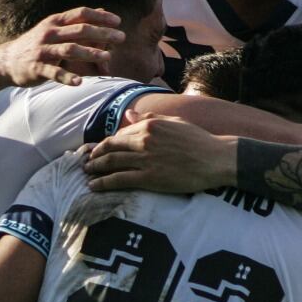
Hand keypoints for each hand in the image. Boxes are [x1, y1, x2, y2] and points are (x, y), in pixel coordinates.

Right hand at [0, 7, 125, 86]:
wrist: (8, 61)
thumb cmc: (37, 44)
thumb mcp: (55, 29)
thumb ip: (77, 22)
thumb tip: (103, 11)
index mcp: (55, 22)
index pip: (80, 14)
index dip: (100, 17)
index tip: (118, 21)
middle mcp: (49, 33)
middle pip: (79, 31)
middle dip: (102, 33)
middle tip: (121, 38)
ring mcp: (43, 51)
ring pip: (69, 49)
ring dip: (89, 53)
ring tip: (107, 57)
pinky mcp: (37, 68)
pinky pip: (54, 72)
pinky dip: (67, 77)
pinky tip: (79, 82)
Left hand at [84, 115, 235, 192]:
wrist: (216, 159)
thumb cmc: (199, 141)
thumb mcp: (174, 123)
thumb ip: (149, 120)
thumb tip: (129, 115)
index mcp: (150, 126)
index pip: (120, 134)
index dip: (107, 143)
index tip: (99, 149)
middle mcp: (144, 140)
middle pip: (110, 148)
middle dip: (95, 155)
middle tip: (86, 162)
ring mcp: (145, 159)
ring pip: (111, 163)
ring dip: (95, 169)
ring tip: (87, 173)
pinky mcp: (149, 178)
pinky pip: (119, 180)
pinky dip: (103, 182)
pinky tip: (94, 186)